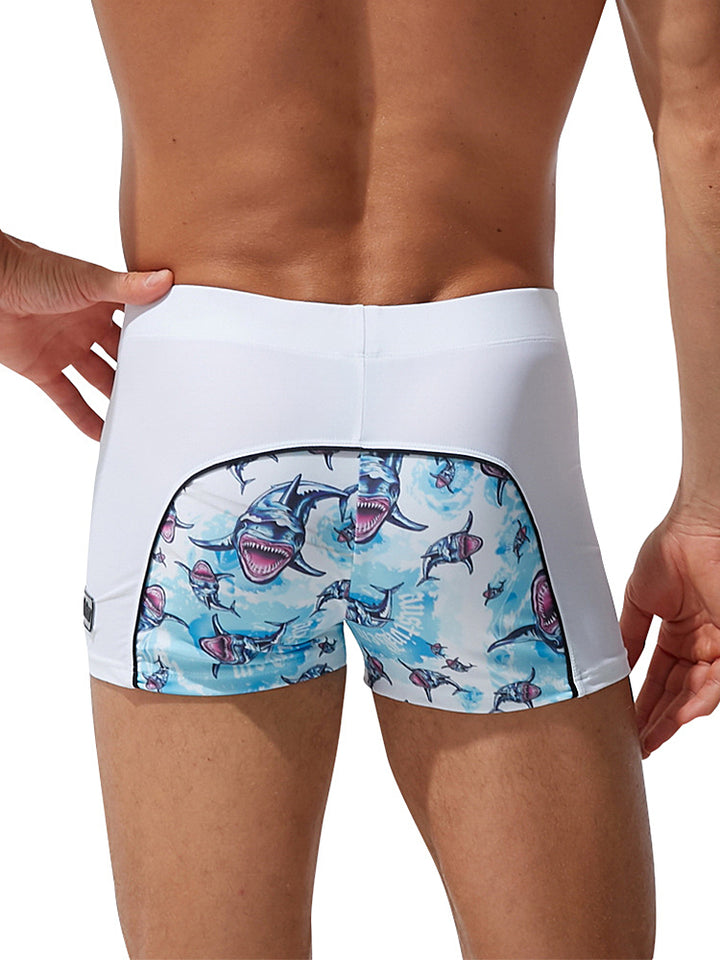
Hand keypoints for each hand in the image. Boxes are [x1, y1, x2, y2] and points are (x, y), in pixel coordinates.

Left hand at [0, 231, 172, 440]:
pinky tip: (101, 433)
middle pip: (120, 356)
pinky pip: (67, 398)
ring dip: (116, 397)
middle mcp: (85, 326)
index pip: (136, 322)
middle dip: (140, 372)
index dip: (155, 336)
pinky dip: (84, 417)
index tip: (180, 353)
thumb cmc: (31, 269)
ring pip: (98, 379)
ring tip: (141, 416)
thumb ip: (126, 286)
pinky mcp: (41, 369)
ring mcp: (64, 349)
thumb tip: (165, 279)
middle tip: (165, 391)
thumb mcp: (87, 279)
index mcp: (100, 302)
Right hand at [620, 506, 719, 757]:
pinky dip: (700, 698)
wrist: (696, 528)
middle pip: (677, 692)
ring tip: (652, 738)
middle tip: (638, 744)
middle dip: (657, 719)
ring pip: (697, 692)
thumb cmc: (669, 552)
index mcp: (679, 634)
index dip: (642, 703)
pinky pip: (718, 679)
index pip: (659, 678)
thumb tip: (613, 667)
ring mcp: (718, 644)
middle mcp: (701, 644)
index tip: (626, 726)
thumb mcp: (639, 601)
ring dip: (674, 717)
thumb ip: (628, 636)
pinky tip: (680, 715)